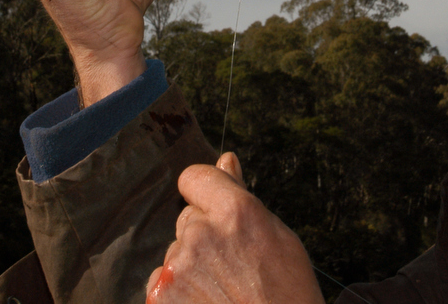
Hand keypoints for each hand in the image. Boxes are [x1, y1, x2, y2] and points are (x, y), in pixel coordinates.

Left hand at [146, 153, 323, 303]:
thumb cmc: (287, 295)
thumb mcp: (279, 239)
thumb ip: (242, 196)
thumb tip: (226, 159)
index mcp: (236, 211)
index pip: (194, 177)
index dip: (204, 193)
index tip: (213, 209)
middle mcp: (201, 232)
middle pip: (187, 219)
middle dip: (204, 236)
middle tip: (232, 267)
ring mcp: (178, 266)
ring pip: (176, 252)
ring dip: (191, 266)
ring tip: (222, 292)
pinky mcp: (160, 295)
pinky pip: (161, 281)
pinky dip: (177, 293)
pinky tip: (206, 303)